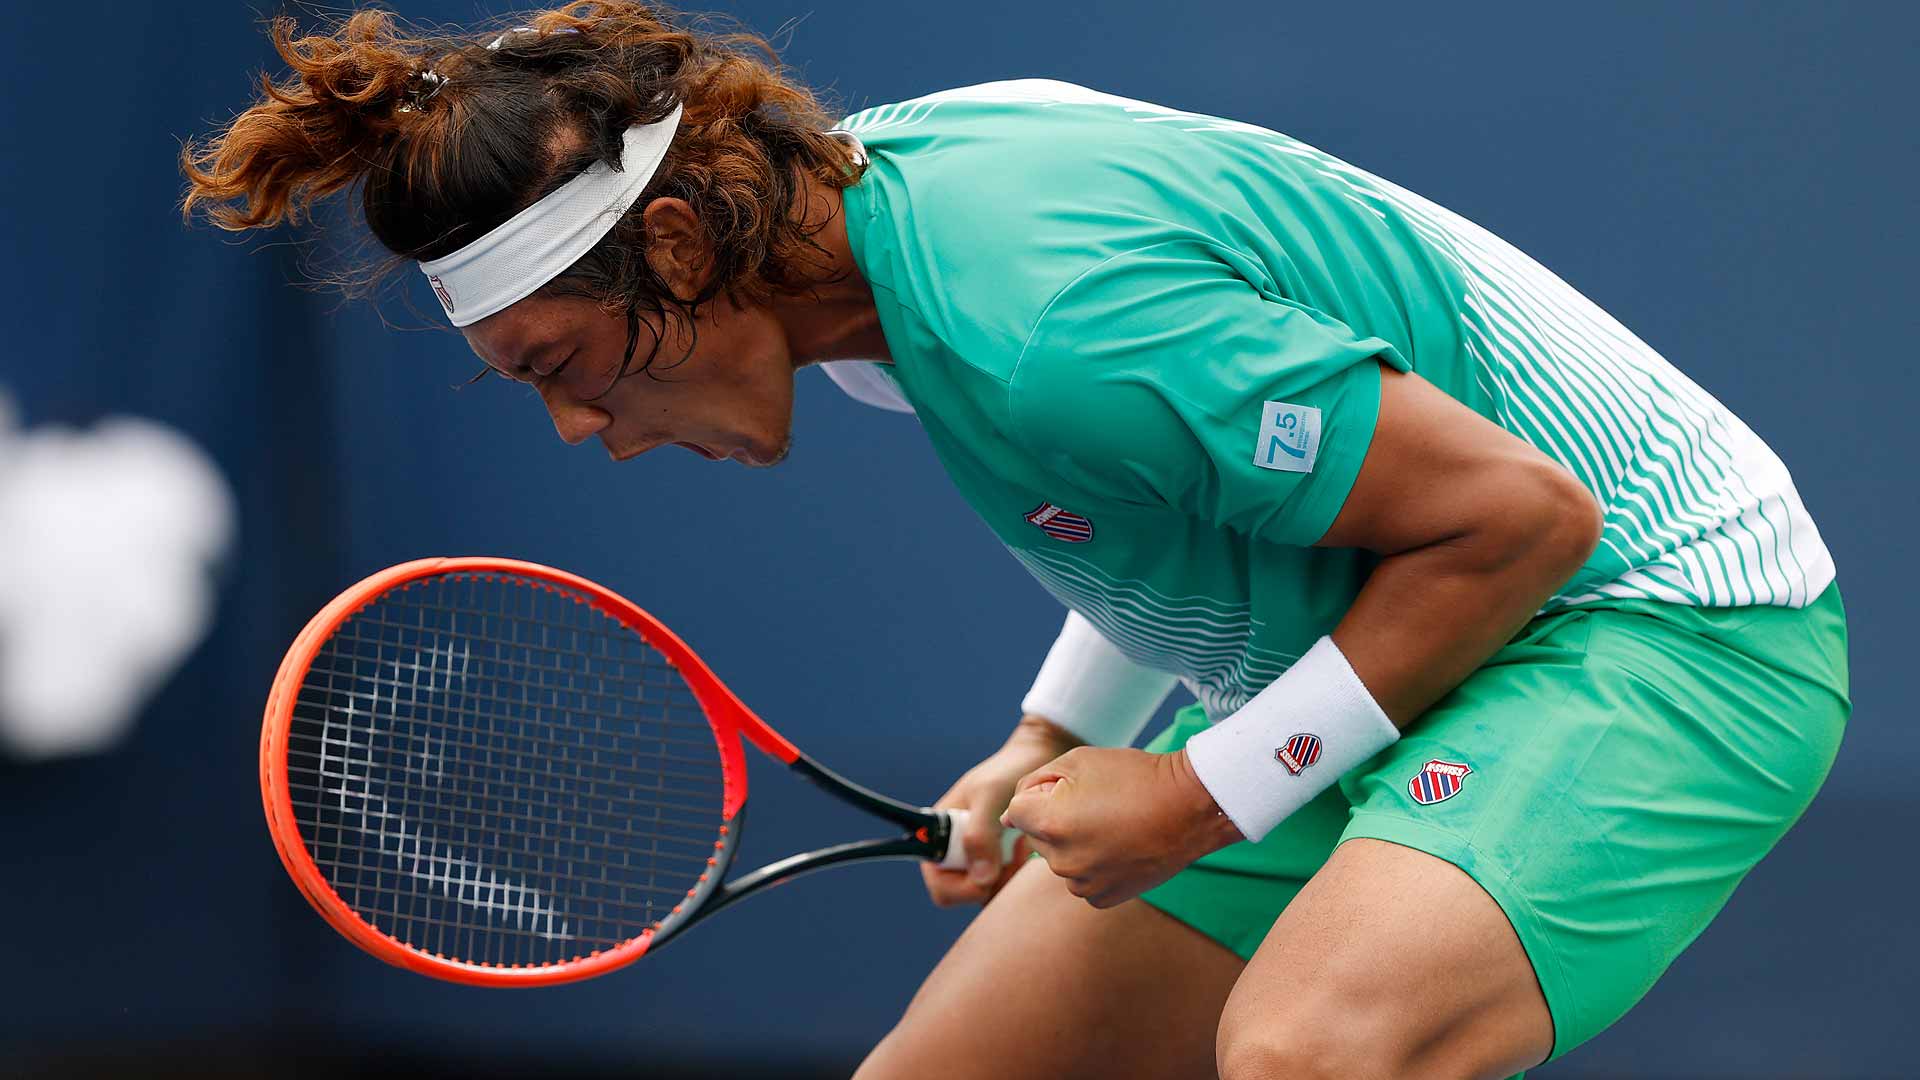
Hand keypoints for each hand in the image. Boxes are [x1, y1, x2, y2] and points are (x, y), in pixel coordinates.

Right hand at [920, 716, 1074, 906]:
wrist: (1037, 759)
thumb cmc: (1007, 770)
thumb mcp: (990, 796)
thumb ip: (979, 835)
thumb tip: (981, 878)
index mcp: (940, 835)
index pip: (940, 884)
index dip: (962, 887)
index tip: (989, 871)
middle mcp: (955, 850)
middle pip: (964, 893)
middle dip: (991, 882)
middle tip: (1012, 857)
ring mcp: (978, 857)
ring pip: (987, 891)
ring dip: (1007, 877)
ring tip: (1021, 847)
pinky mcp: (1000, 860)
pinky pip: (1005, 883)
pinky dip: (1017, 873)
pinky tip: (1026, 849)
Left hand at [1000, 746, 1243, 908]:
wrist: (1189, 807)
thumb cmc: (1133, 777)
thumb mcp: (1077, 760)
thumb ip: (1033, 783)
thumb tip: (1008, 816)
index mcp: (1049, 824)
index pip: (1016, 810)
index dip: (1043, 793)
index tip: (1076, 789)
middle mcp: (1061, 861)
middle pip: (1036, 836)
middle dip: (1054, 818)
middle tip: (1099, 804)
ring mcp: (1083, 884)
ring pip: (1060, 858)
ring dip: (1074, 842)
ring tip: (1114, 824)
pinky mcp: (1103, 898)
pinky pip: (1082, 878)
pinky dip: (1094, 863)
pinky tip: (1120, 846)